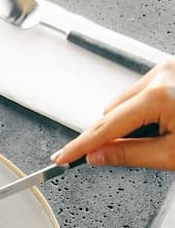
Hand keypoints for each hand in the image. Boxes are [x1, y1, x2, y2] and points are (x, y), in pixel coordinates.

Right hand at [52, 58, 174, 169]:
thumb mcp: (170, 154)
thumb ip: (129, 155)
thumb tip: (97, 155)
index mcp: (158, 96)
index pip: (107, 126)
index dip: (82, 145)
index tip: (63, 156)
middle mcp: (161, 75)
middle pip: (114, 112)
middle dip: (110, 135)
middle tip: (105, 157)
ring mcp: (167, 70)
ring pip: (126, 102)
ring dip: (128, 123)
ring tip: (156, 138)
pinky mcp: (171, 72)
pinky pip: (142, 93)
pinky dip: (142, 111)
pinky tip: (161, 123)